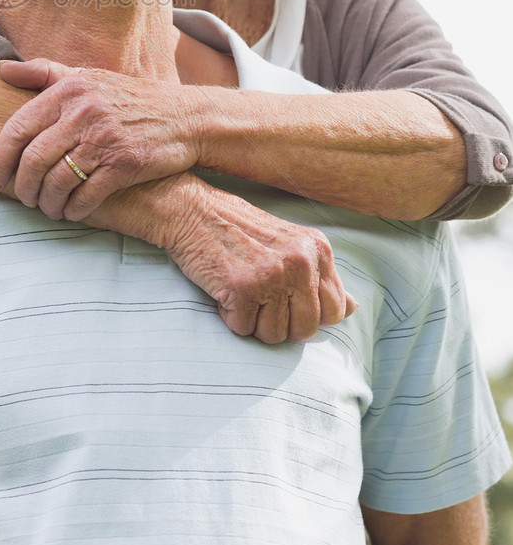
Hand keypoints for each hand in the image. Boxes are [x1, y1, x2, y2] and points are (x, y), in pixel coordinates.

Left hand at [0, 58, 199, 220]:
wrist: (184, 117)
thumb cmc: (128, 98)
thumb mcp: (86, 76)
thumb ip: (42, 73)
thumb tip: (1, 69)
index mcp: (68, 90)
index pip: (18, 128)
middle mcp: (83, 112)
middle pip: (34, 159)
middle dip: (22, 187)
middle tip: (22, 199)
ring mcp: (105, 139)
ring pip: (58, 181)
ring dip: (47, 202)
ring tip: (47, 208)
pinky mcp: (125, 164)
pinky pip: (86, 195)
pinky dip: (74, 210)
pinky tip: (71, 212)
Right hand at [114, 174, 356, 342]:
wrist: (189, 209)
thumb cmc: (238, 229)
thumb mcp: (290, 244)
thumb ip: (321, 276)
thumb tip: (354, 309)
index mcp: (318, 249)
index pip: (335, 311)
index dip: (307, 315)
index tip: (285, 301)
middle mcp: (300, 260)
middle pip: (305, 330)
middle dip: (280, 324)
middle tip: (258, 299)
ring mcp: (272, 274)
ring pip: (274, 335)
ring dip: (252, 321)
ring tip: (240, 291)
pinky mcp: (242, 287)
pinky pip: (243, 329)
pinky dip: (230, 317)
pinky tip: (224, 290)